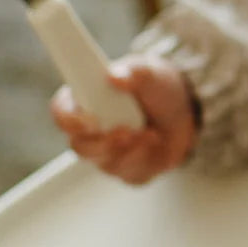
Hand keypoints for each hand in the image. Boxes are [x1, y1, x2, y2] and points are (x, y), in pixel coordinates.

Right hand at [50, 53, 197, 184]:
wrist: (186, 111)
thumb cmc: (158, 88)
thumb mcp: (151, 73)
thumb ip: (134, 72)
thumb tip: (115, 76)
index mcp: (86, 100)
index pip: (62, 112)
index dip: (69, 119)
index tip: (89, 121)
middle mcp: (91, 130)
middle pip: (80, 146)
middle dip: (104, 143)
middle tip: (126, 131)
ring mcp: (107, 152)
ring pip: (106, 163)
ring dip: (131, 149)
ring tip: (150, 133)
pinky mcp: (127, 169)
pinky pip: (130, 173)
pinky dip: (146, 159)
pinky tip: (156, 143)